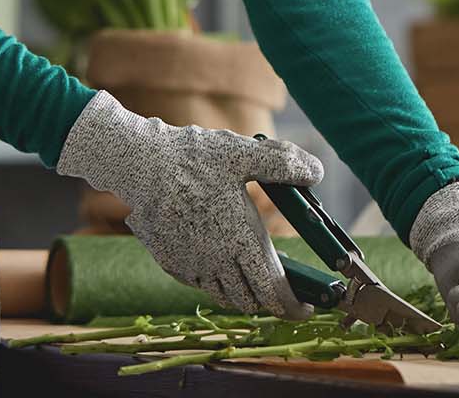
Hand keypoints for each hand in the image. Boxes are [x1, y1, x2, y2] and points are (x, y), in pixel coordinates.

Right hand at [56, 92, 324, 317]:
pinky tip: (223, 265)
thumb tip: (316, 173)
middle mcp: (217, 262)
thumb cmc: (195, 158)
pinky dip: (219, 284)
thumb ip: (284, 164)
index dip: (294, 305)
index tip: (308, 306)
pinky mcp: (172, 262)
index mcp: (241, 241)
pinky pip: (202, 284)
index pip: (274, 292)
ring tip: (259, 282)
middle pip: (252, 301)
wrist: (142, 166)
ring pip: (225, 297)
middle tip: (288, 294)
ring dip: (246, 296)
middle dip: (274, 303)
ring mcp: (192, 265)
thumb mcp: (245, 153)